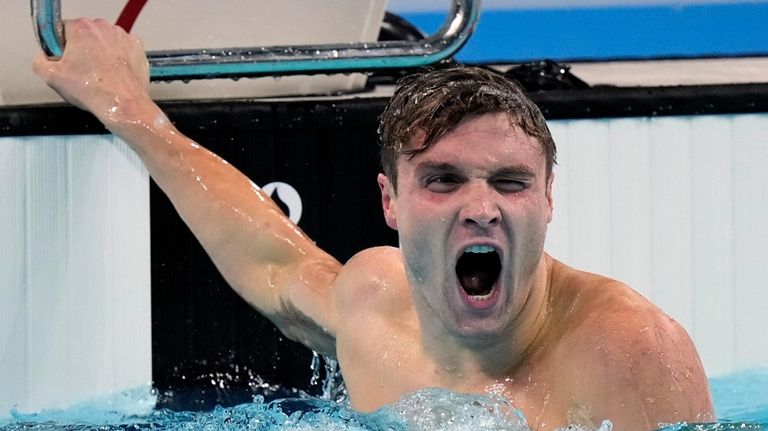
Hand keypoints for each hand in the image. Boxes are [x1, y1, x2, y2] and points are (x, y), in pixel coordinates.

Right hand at [33, 18, 151, 123]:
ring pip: (104, 42)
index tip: (65, 62)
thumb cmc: (94, 91)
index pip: (62, 31)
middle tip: (82, 71)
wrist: (123, 105)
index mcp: (81, 29)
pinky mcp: (136, 48)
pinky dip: (118, 59)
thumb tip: (43, 59)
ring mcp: (123, 37)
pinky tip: (113, 73)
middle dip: (82, 50)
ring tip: (99, 75)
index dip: (61, 48)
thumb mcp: (52, 78)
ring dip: (100, 54)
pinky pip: (122, 49)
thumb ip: (40, 62)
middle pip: (85, 35)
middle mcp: (104, 28)